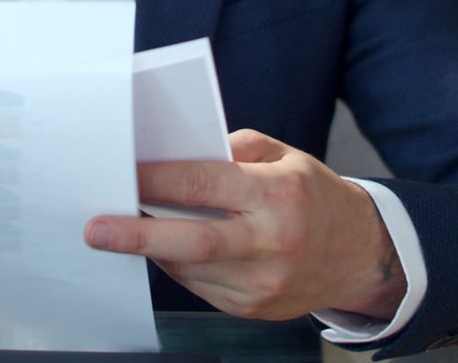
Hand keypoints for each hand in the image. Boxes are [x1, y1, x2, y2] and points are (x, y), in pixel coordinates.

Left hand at [84, 129, 404, 320]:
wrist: (361, 253)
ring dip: (154, 247)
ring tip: (126, 229)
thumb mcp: (286, 156)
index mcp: (278, 194)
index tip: (124, 175)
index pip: (205, 184)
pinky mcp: (254, 308)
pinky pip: (200, 287)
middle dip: (138, 235)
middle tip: (97, 229)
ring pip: (190, 268)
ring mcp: (263, 282)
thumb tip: (178, 153)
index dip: (158, 180)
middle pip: (193, 241)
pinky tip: (168, 248)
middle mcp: (272, 242)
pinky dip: (178, 266)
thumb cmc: (315, 197)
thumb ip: (235, 148)